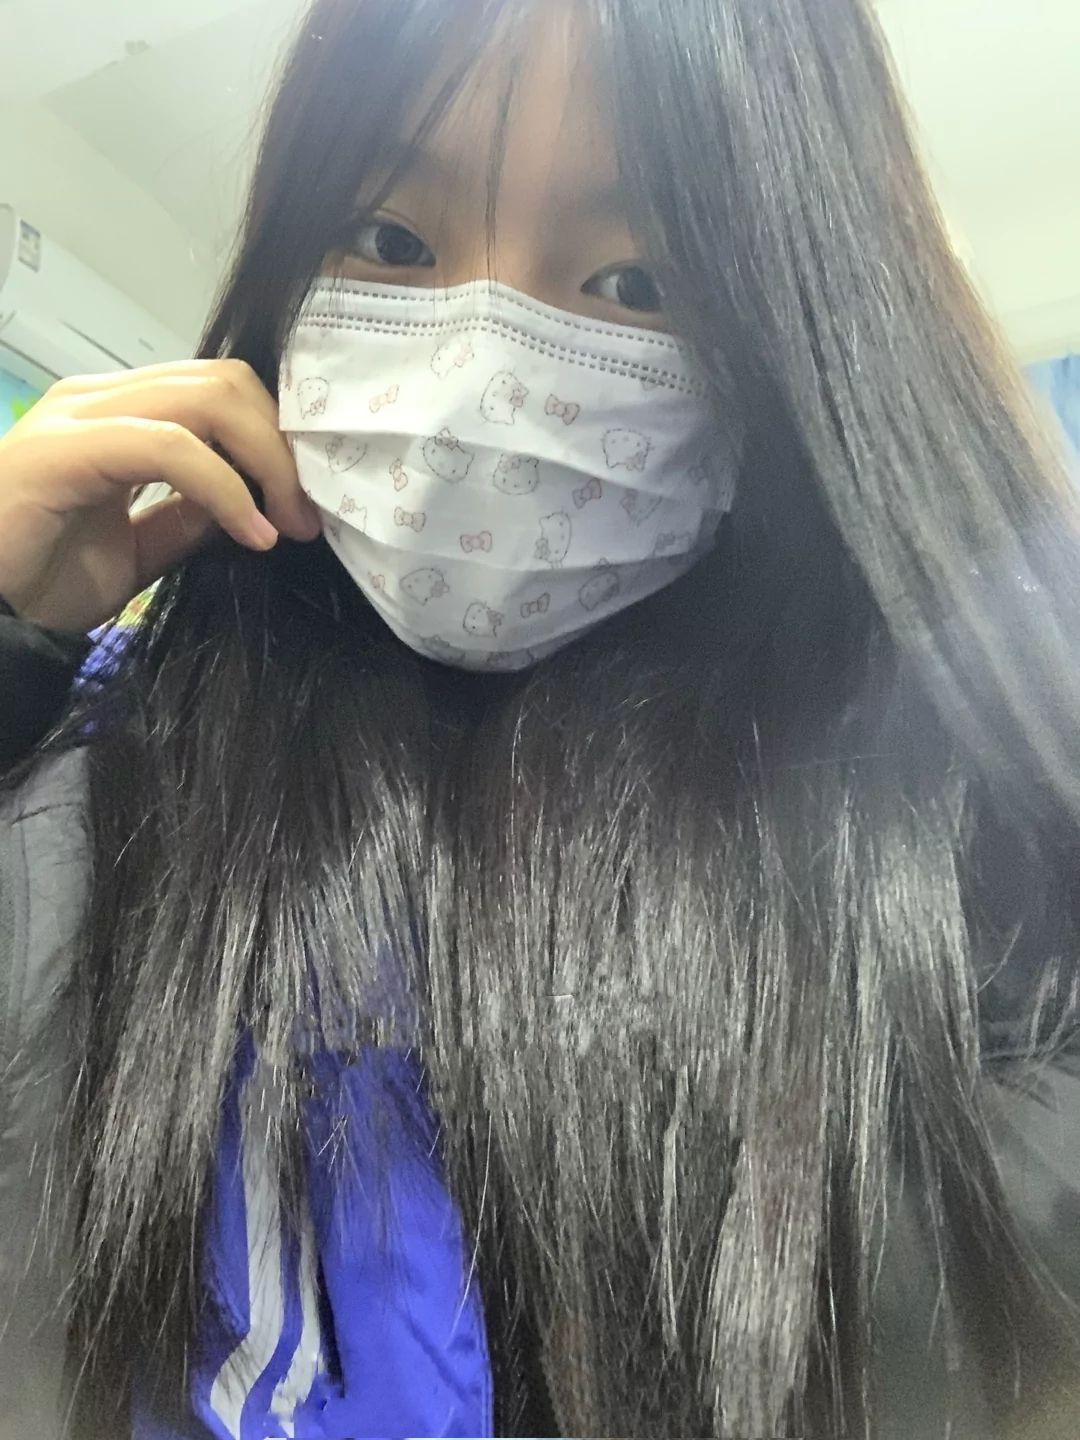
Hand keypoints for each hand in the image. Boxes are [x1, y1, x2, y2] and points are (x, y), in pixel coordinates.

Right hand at [0, 359, 321, 632]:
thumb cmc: (42, 579)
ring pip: (205, 398)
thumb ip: (188, 517)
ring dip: (266, 461)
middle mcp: (99, 399)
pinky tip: (252, 533)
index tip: (307, 499)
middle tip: (308, 514)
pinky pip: (168, 447)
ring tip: (289, 522)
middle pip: (224, 382)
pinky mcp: (64, 449)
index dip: (276, 436)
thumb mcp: (139, 549)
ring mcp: (78, 415)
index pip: (219, 389)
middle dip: (282, 445)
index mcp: (119, 414)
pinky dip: (224, 488)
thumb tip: (253, 504)